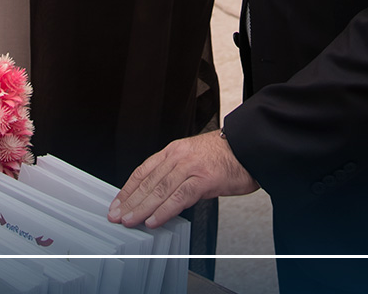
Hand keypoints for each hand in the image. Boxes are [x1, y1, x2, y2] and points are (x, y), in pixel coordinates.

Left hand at [110, 131, 257, 229]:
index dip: (128, 189)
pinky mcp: (204, 179)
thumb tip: (160, 197)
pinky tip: (154, 220)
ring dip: (141, 207)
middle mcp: (179, 156)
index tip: (118, 203)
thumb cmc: (226, 156)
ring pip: (159, 190)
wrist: (251, 147)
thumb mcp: (195, 159)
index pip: (143, 170)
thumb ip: (177, 174)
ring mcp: (191, 166)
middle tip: (117, 215)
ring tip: (129, 220)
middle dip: (130, 201)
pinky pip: (179, 197)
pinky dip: (165, 210)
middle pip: (148, 181)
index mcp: (174, 150)